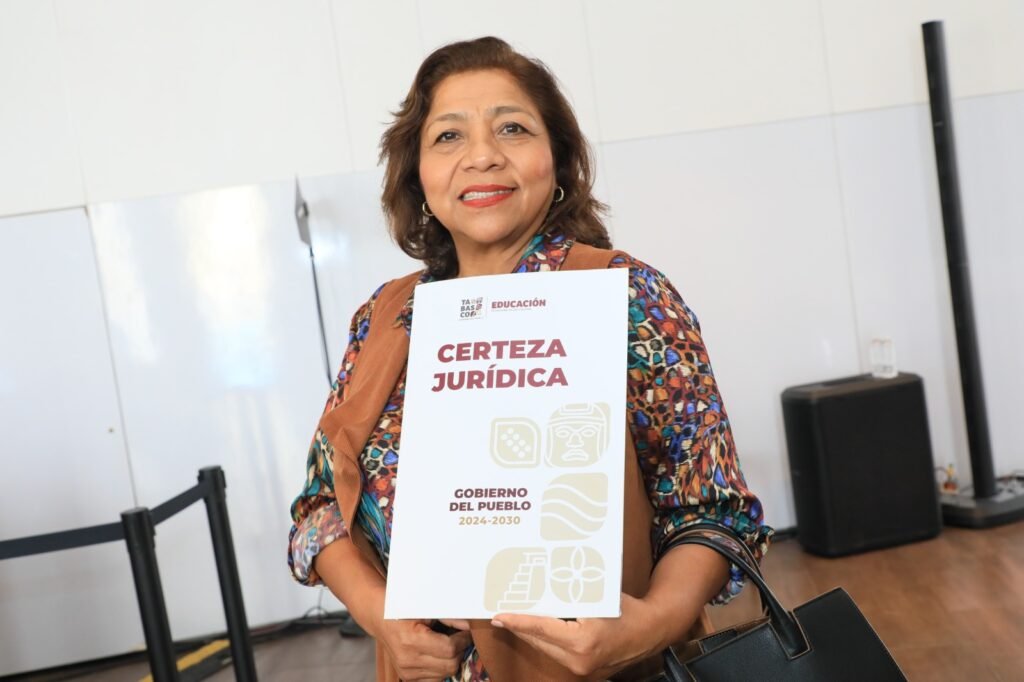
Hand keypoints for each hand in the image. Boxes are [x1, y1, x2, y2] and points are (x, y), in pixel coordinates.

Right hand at [376, 618, 472, 680]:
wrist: (381, 620)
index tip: (468, 632)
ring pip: (445, 674)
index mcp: (411, 640)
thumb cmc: (403, 611)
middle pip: (450, 665)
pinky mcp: (408, 678)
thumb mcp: (425, 609)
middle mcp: (408, 660)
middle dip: (460, 651)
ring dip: (452, 661)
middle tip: (462, 638)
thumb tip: (470, 625)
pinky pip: (435, 679)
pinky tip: (439, 655)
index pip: (449, 649)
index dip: (463, 640)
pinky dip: (442, 668)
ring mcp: (407, 672)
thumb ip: (449, 618)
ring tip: (449, 645)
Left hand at [492, 593, 661, 677]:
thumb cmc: (627, 609)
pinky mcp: (585, 671)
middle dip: (519, 627)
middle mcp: (581, 660)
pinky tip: (536, 628)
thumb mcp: (598, 596)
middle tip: (499, 613)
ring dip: (531, 634)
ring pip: (547, 649)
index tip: (499, 615)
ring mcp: (583, 669)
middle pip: (540, 641)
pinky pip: (558, 654)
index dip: (518, 621)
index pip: (542, 629)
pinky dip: (546, 640)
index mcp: (584, 640)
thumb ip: (571, 596)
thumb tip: (542, 587)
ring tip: (513, 618)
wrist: (652, 631)